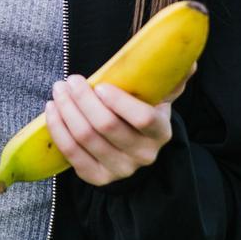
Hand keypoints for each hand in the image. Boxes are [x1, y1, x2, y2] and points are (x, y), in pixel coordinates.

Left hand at [43, 63, 195, 185]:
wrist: (130, 149)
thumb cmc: (140, 112)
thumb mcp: (157, 97)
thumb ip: (170, 79)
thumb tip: (189, 61)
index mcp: (160, 131)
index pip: (142, 119)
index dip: (119, 102)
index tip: (100, 84)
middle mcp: (143, 155)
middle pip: (105, 126)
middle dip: (82, 99)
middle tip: (70, 80)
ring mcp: (120, 169)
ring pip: (85, 137)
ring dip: (66, 110)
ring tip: (58, 90)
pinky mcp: (97, 178)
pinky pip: (71, 153)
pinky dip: (57, 128)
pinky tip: (51, 109)